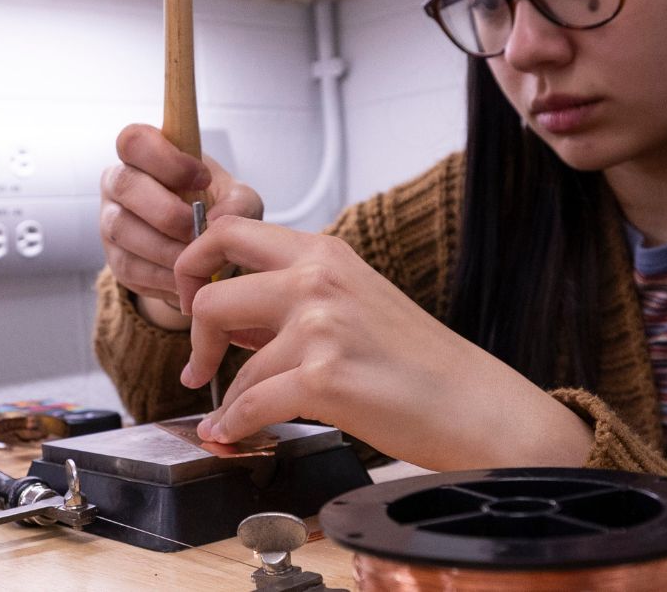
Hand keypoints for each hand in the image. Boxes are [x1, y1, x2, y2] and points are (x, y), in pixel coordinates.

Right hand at [98, 124, 263, 326]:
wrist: (205, 257)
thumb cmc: (217, 211)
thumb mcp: (238, 201)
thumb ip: (238, 203)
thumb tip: (215, 220)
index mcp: (146, 155)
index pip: (134, 140)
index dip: (165, 159)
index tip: (201, 180)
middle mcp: (119, 182)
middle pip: (124, 183)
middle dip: (166, 210)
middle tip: (196, 228)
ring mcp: (110, 220)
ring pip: (122, 228)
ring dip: (165, 246)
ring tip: (196, 257)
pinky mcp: (114, 260)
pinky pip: (130, 266)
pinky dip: (162, 274)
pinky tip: (186, 276)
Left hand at [173, 216, 592, 470]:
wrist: (474, 403)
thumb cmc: (421, 360)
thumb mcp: (356, 300)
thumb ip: (295, 298)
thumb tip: (230, 321)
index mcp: (324, 253)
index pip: (228, 230)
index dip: (193, 264)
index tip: (192, 299)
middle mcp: (317, 279)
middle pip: (210, 295)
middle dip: (194, 338)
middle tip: (199, 365)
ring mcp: (319, 327)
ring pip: (234, 365)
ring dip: (226, 400)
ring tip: (231, 419)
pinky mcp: (324, 378)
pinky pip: (251, 406)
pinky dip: (236, 426)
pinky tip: (237, 435)